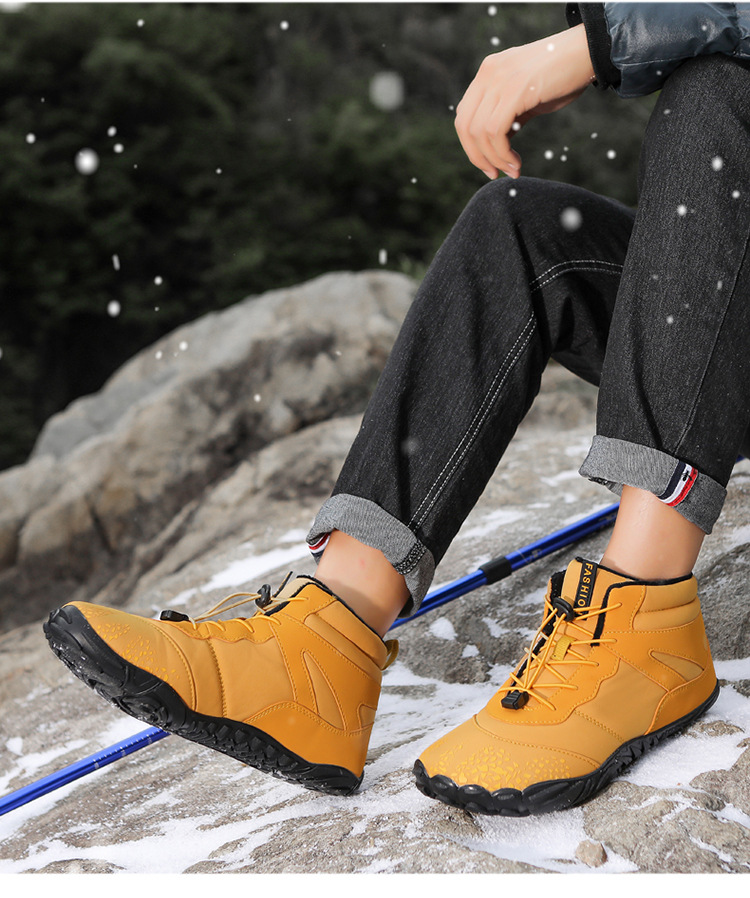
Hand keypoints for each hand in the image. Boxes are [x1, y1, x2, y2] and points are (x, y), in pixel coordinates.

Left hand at [455, 24, 594, 179]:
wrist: (590, 51)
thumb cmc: (563, 76)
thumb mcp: (526, 98)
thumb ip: (507, 117)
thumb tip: (494, 146)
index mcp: (488, 73)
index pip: (464, 116)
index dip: (471, 146)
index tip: (489, 166)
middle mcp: (488, 73)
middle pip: (465, 126)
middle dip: (478, 157)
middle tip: (496, 174)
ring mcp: (500, 79)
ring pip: (479, 132)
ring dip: (494, 159)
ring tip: (513, 170)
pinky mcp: (515, 89)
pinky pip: (495, 131)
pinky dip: (502, 153)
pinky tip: (516, 162)